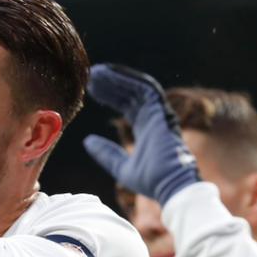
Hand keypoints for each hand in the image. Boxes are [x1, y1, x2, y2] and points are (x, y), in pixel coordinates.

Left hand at [83, 63, 198, 205]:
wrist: (169, 184)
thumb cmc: (150, 180)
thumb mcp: (120, 166)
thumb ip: (105, 153)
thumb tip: (87, 141)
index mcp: (146, 127)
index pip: (127, 104)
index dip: (110, 95)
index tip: (91, 88)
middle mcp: (153, 117)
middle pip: (130, 93)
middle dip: (111, 83)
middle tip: (90, 75)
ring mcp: (158, 113)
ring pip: (136, 87)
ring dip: (117, 77)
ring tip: (96, 72)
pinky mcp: (161, 111)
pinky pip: (145, 88)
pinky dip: (128, 79)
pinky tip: (110, 74)